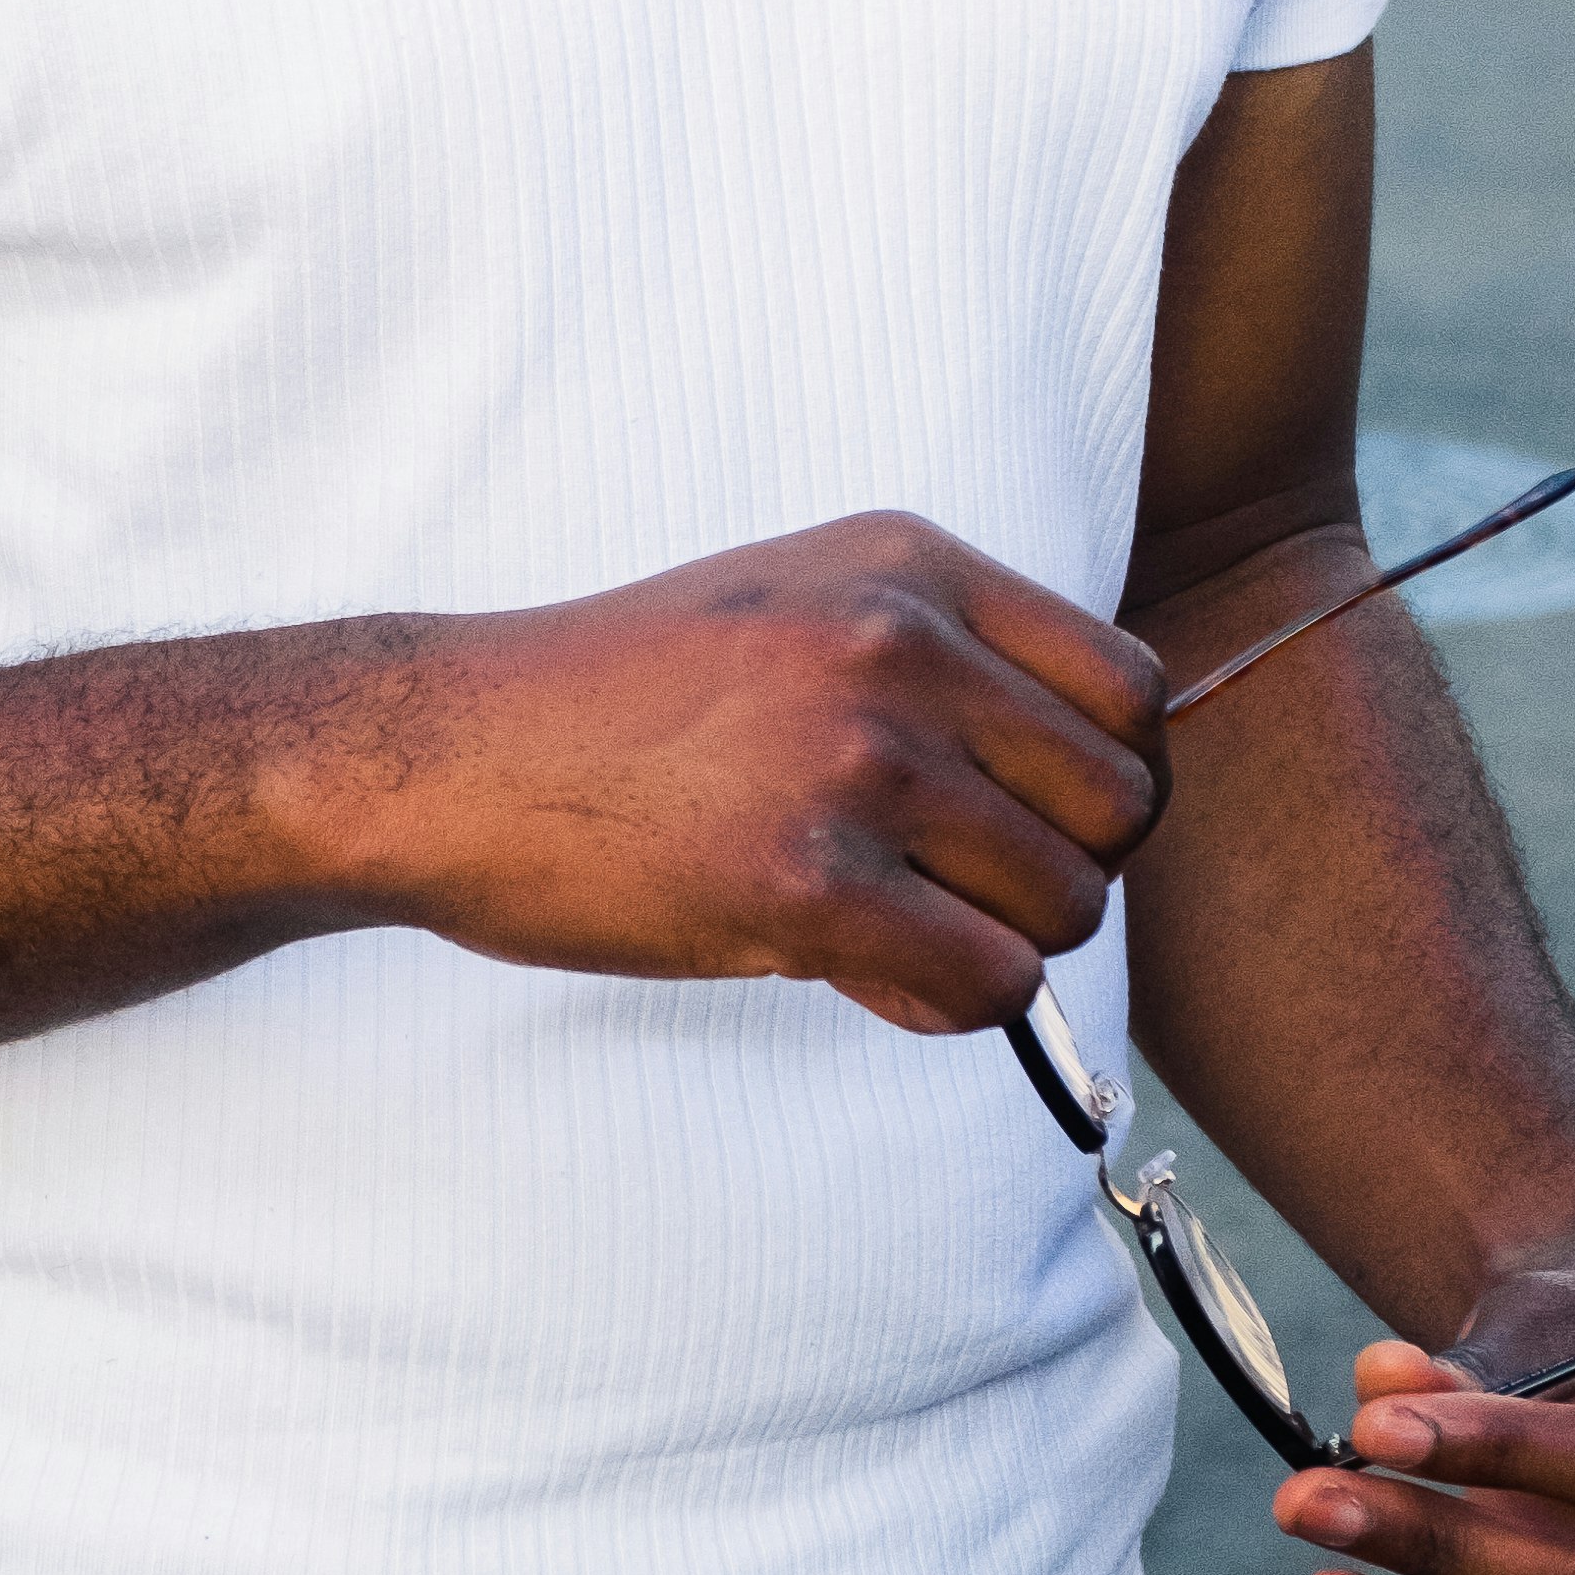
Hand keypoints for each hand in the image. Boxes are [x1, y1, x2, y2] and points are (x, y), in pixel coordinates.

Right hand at [358, 513, 1165, 1037]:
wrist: (444, 754)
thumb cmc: (609, 702)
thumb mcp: (790, 604)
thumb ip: (933, 660)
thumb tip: (1069, 796)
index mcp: (910, 569)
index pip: (1130, 688)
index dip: (1099, 778)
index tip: (1025, 818)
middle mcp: (901, 646)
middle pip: (1121, 803)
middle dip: (1062, 872)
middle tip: (964, 894)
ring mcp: (858, 761)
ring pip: (1065, 903)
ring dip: (1002, 946)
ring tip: (899, 935)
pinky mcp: (807, 883)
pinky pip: (987, 982)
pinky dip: (950, 1005)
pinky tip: (868, 979)